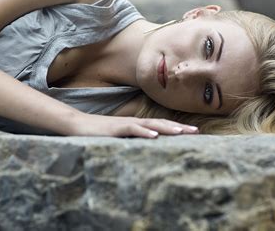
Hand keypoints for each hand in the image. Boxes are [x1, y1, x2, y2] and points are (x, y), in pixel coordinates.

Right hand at [67, 112, 198, 138]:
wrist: (77, 124)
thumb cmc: (97, 133)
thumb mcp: (117, 139)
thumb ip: (130, 142)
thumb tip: (146, 150)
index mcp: (136, 126)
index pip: (160, 126)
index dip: (177, 128)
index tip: (194, 133)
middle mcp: (133, 123)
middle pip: (160, 123)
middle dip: (179, 127)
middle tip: (197, 132)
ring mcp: (124, 125)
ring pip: (150, 125)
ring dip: (166, 128)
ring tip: (182, 132)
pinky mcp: (115, 129)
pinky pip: (132, 129)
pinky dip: (144, 132)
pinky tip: (155, 136)